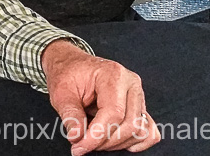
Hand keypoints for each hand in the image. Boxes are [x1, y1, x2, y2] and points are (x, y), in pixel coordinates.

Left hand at [42, 40, 160, 154]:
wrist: (71, 64)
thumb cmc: (67, 74)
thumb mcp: (60, 92)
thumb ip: (70, 114)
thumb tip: (77, 136)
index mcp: (113, 74)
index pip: (114, 113)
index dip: (97, 135)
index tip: (78, 146)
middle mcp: (131, 83)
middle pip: (130, 125)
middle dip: (105, 142)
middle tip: (82, 144)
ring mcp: (138, 95)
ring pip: (140, 131)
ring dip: (117, 143)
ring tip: (93, 139)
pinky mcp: (140, 107)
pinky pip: (149, 131)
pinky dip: (135, 142)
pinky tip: (115, 142)